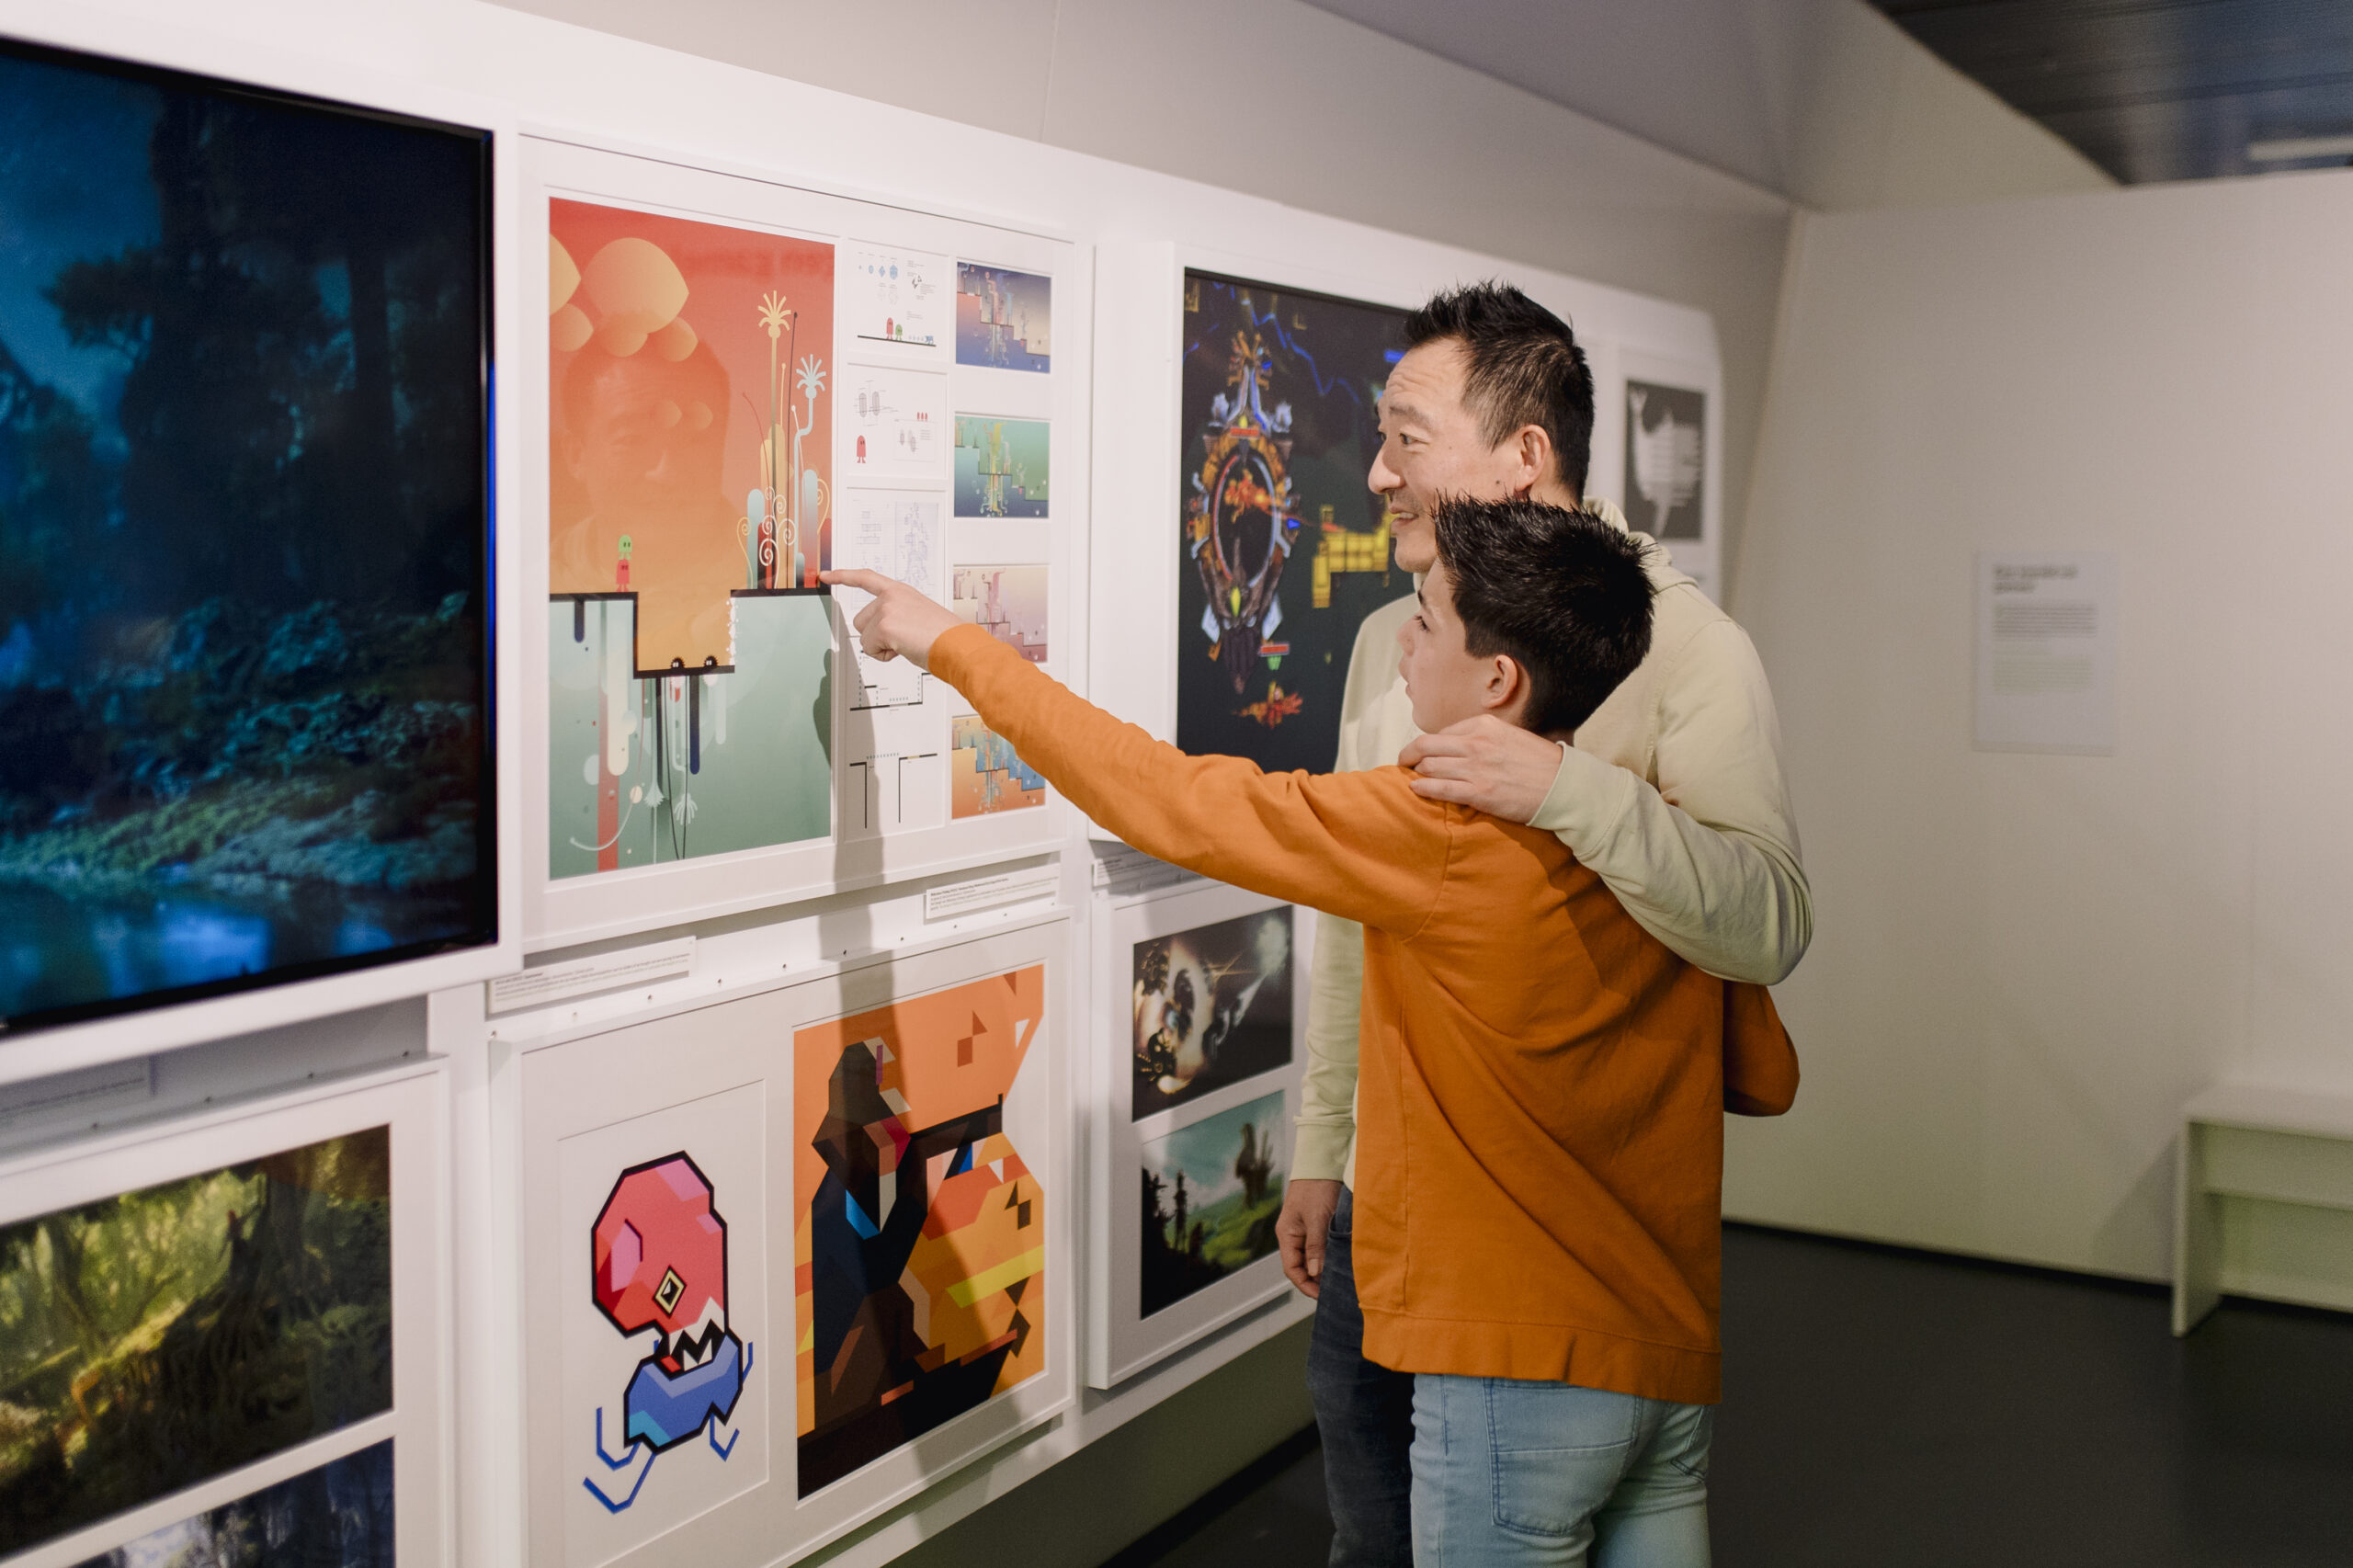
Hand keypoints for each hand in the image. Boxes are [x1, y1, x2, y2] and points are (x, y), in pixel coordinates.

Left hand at [819, 568, 961, 670]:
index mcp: (900, 591)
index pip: (866, 578)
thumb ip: (897, 616)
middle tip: (902, 639)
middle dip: (875, 636)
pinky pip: (870, 649)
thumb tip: (884, 634)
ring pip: (864, 636)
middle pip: (861, 620)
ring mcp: (887, 610)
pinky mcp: (885, 626)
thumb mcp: (918, 616)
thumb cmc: (944, 635)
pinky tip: (904, 650)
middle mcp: (891, 596)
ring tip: (906, 644)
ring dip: (880, 646)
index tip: (826, 575)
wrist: (957, 644)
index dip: (843, 576)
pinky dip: (884, 656)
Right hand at [1277, 1178, 1342, 1299]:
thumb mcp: (1317, 1217)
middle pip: (1302, 1266)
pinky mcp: (1318, 1223)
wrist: (1323, 1160)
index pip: (1292, 1269)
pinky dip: (1330, 1256)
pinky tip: (1342, 1261)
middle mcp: (1294, 1235)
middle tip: (1335, 1291)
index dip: (1306, 1285)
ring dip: (1325, 1268)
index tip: (1323, 1296)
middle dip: (1316, 1280)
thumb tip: (1315, 1273)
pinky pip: (1321, 1246)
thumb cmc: (1317, 1186)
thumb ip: (1315, 1246)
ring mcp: (1305, 1229)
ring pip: (1313, 1257)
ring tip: (1341, 1279)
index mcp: (1287, 1234)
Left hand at [1399, 715, 1563, 824]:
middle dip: (1409, 754)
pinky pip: (1439, 788)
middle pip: (1426, 745)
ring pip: (1428, 766)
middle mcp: (1476, 742)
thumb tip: (1461, 744)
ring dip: (1415, 772)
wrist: (1562, 786)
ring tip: (1411, 777)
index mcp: (1485, 725)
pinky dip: (1422, 788)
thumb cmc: (1540, 764)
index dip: (1428, 744)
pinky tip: (1415, 789)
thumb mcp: (1511, 736)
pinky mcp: (1478, 792)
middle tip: (1403, 762)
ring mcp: (1476, 767)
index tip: (1422, 752)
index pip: (1442, 731)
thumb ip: (1485, 737)